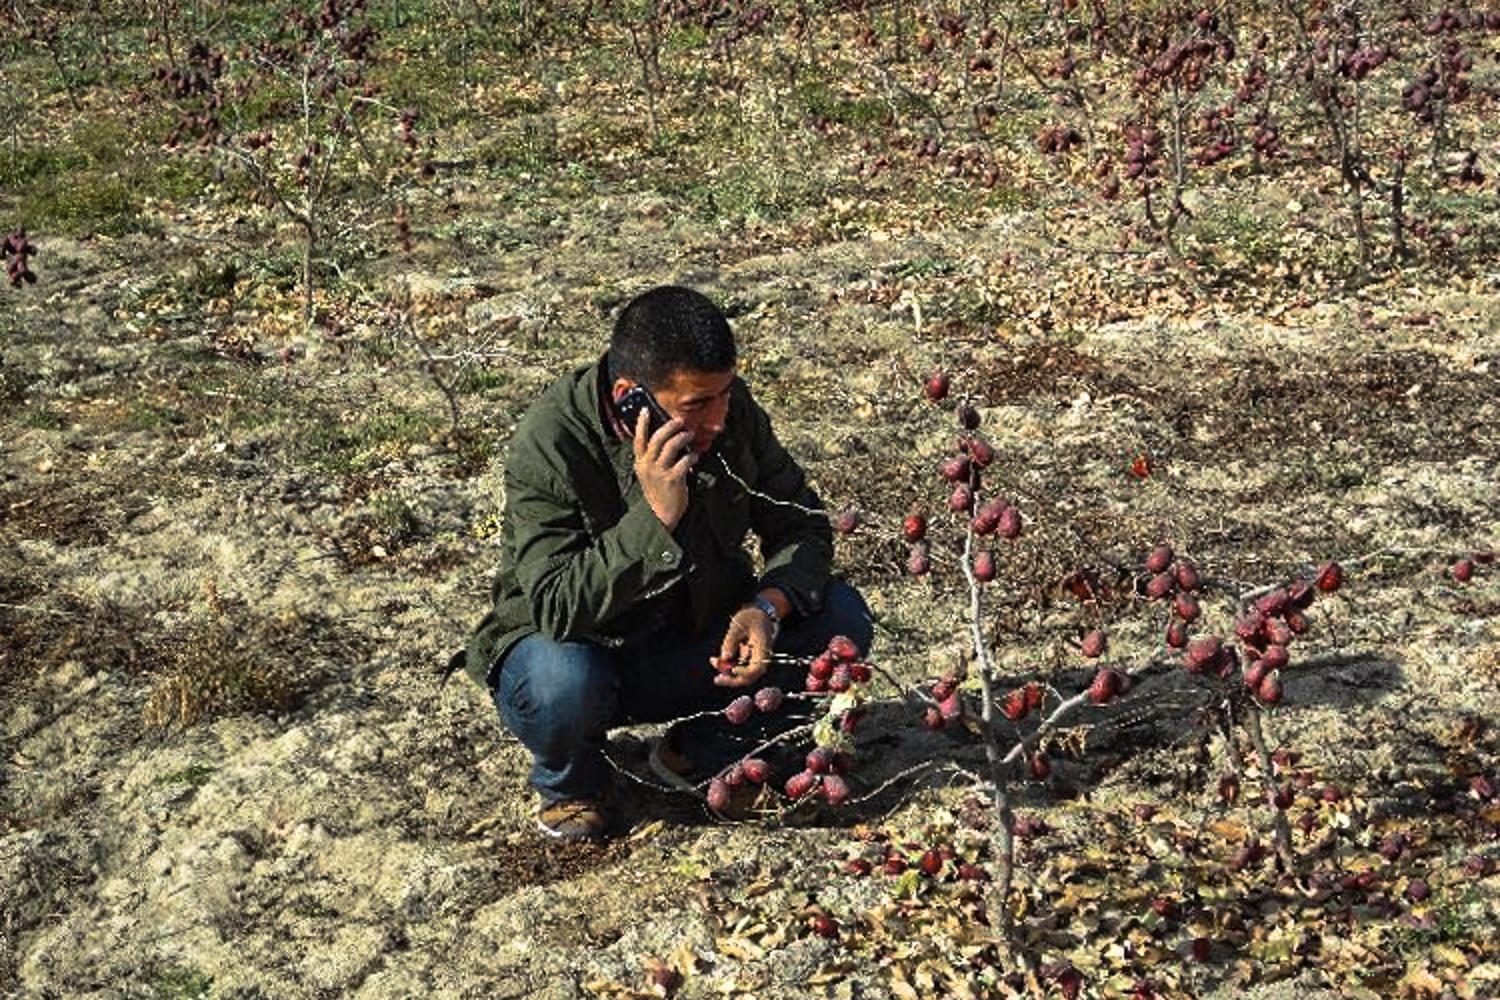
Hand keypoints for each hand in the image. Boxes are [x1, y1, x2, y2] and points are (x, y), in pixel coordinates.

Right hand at [632, 408, 695, 529]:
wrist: (660, 516)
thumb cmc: (657, 493)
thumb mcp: (649, 474)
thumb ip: (652, 459)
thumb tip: (666, 440)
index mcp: (640, 463)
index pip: (638, 439)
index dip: (641, 424)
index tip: (645, 410)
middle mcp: (648, 465)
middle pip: (657, 438)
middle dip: (669, 426)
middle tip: (680, 421)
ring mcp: (660, 472)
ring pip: (671, 446)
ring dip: (683, 437)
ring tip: (689, 435)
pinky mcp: (673, 479)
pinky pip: (684, 461)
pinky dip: (692, 456)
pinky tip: (695, 456)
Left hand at [711, 605, 776, 687]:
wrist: (760, 613)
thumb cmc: (751, 617)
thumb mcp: (738, 625)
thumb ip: (730, 642)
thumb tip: (724, 658)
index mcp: (763, 648)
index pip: (756, 668)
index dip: (744, 672)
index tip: (732, 669)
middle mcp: (762, 657)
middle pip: (750, 676)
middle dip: (733, 680)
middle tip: (717, 679)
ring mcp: (756, 659)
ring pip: (744, 674)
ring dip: (728, 674)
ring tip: (714, 662)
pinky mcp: (750, 658)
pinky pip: (740, 667)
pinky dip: (729, 667)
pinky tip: (717, 661)